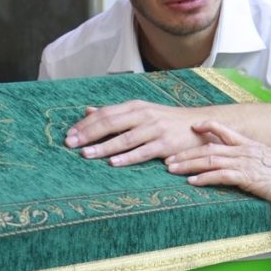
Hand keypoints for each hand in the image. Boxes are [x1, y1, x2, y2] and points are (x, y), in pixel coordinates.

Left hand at [65, 101, 218, 165]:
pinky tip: (114, 163)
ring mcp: (155, 129)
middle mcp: (144, 115)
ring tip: (85, 154)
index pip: (105, 113)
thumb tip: (88, 110)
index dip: (86, 124)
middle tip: (70, 143)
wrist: (200, 126)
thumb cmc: (167, 121)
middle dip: (88, 134)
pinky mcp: (166, 143)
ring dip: (103, 147)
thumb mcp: (142, 112)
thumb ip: (115, 113)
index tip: (69, 134)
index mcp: (136, 106)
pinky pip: (143, 151)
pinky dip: (127, 157)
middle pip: (111, 122)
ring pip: (124, 138)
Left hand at [165, 121, 270, 203]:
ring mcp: (244, 163)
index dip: (208, 126)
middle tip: (169, 159)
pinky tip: (192, 182)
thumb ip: (253, 157)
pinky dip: (204, 178)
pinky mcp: (246, 177)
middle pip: (208, 148)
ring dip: (188, 165)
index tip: (193, 125)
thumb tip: (242, 162)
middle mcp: (243, 151)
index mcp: (248, 145)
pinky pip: (220, 176)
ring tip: (172, 169)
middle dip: (186, 153)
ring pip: (209, 161)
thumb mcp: (268, 159)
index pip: (224, 130)